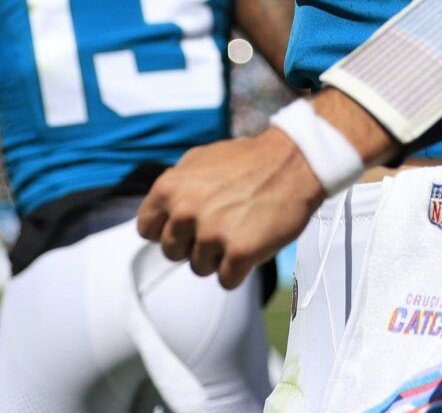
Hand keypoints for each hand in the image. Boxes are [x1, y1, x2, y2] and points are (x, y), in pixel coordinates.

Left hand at [135, 129, 326, 289]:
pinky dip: (239, 270)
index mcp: (170, 187)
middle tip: (219, 227)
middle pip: (173, 253)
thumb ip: (176, 187)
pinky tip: (251, 246)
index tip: (185, 229)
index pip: (147, 229)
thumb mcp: (200, 160)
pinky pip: (226, 281)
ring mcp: (212, 233)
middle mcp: (185, 211)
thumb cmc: (250, 161)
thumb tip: (160, 212)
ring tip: (240, 230)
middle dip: (193, 245)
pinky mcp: (239, 253)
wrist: (294, 162)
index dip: (167, 231)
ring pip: (199, 268)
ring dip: (218, 257)